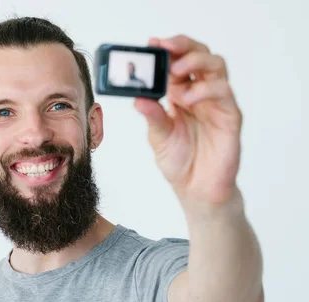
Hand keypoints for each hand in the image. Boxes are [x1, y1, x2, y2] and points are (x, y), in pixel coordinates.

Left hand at [134, 35, 242, 208]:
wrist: (196, 191)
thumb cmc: (180, 162)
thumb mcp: (158, 136)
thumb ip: (152, 115)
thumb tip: (137, 97)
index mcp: (181, 95)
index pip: (178, 62)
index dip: (168, 50)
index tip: (151, 44)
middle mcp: (201, 94)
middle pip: (200, 56)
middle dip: (183, 47)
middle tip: (164, 47)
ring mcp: (217, 104)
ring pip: (216, 67)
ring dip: (195, 62)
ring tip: (175, 71)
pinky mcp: (230, 117)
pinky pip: (224, 94)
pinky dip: (205, 90)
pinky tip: (187, 99)